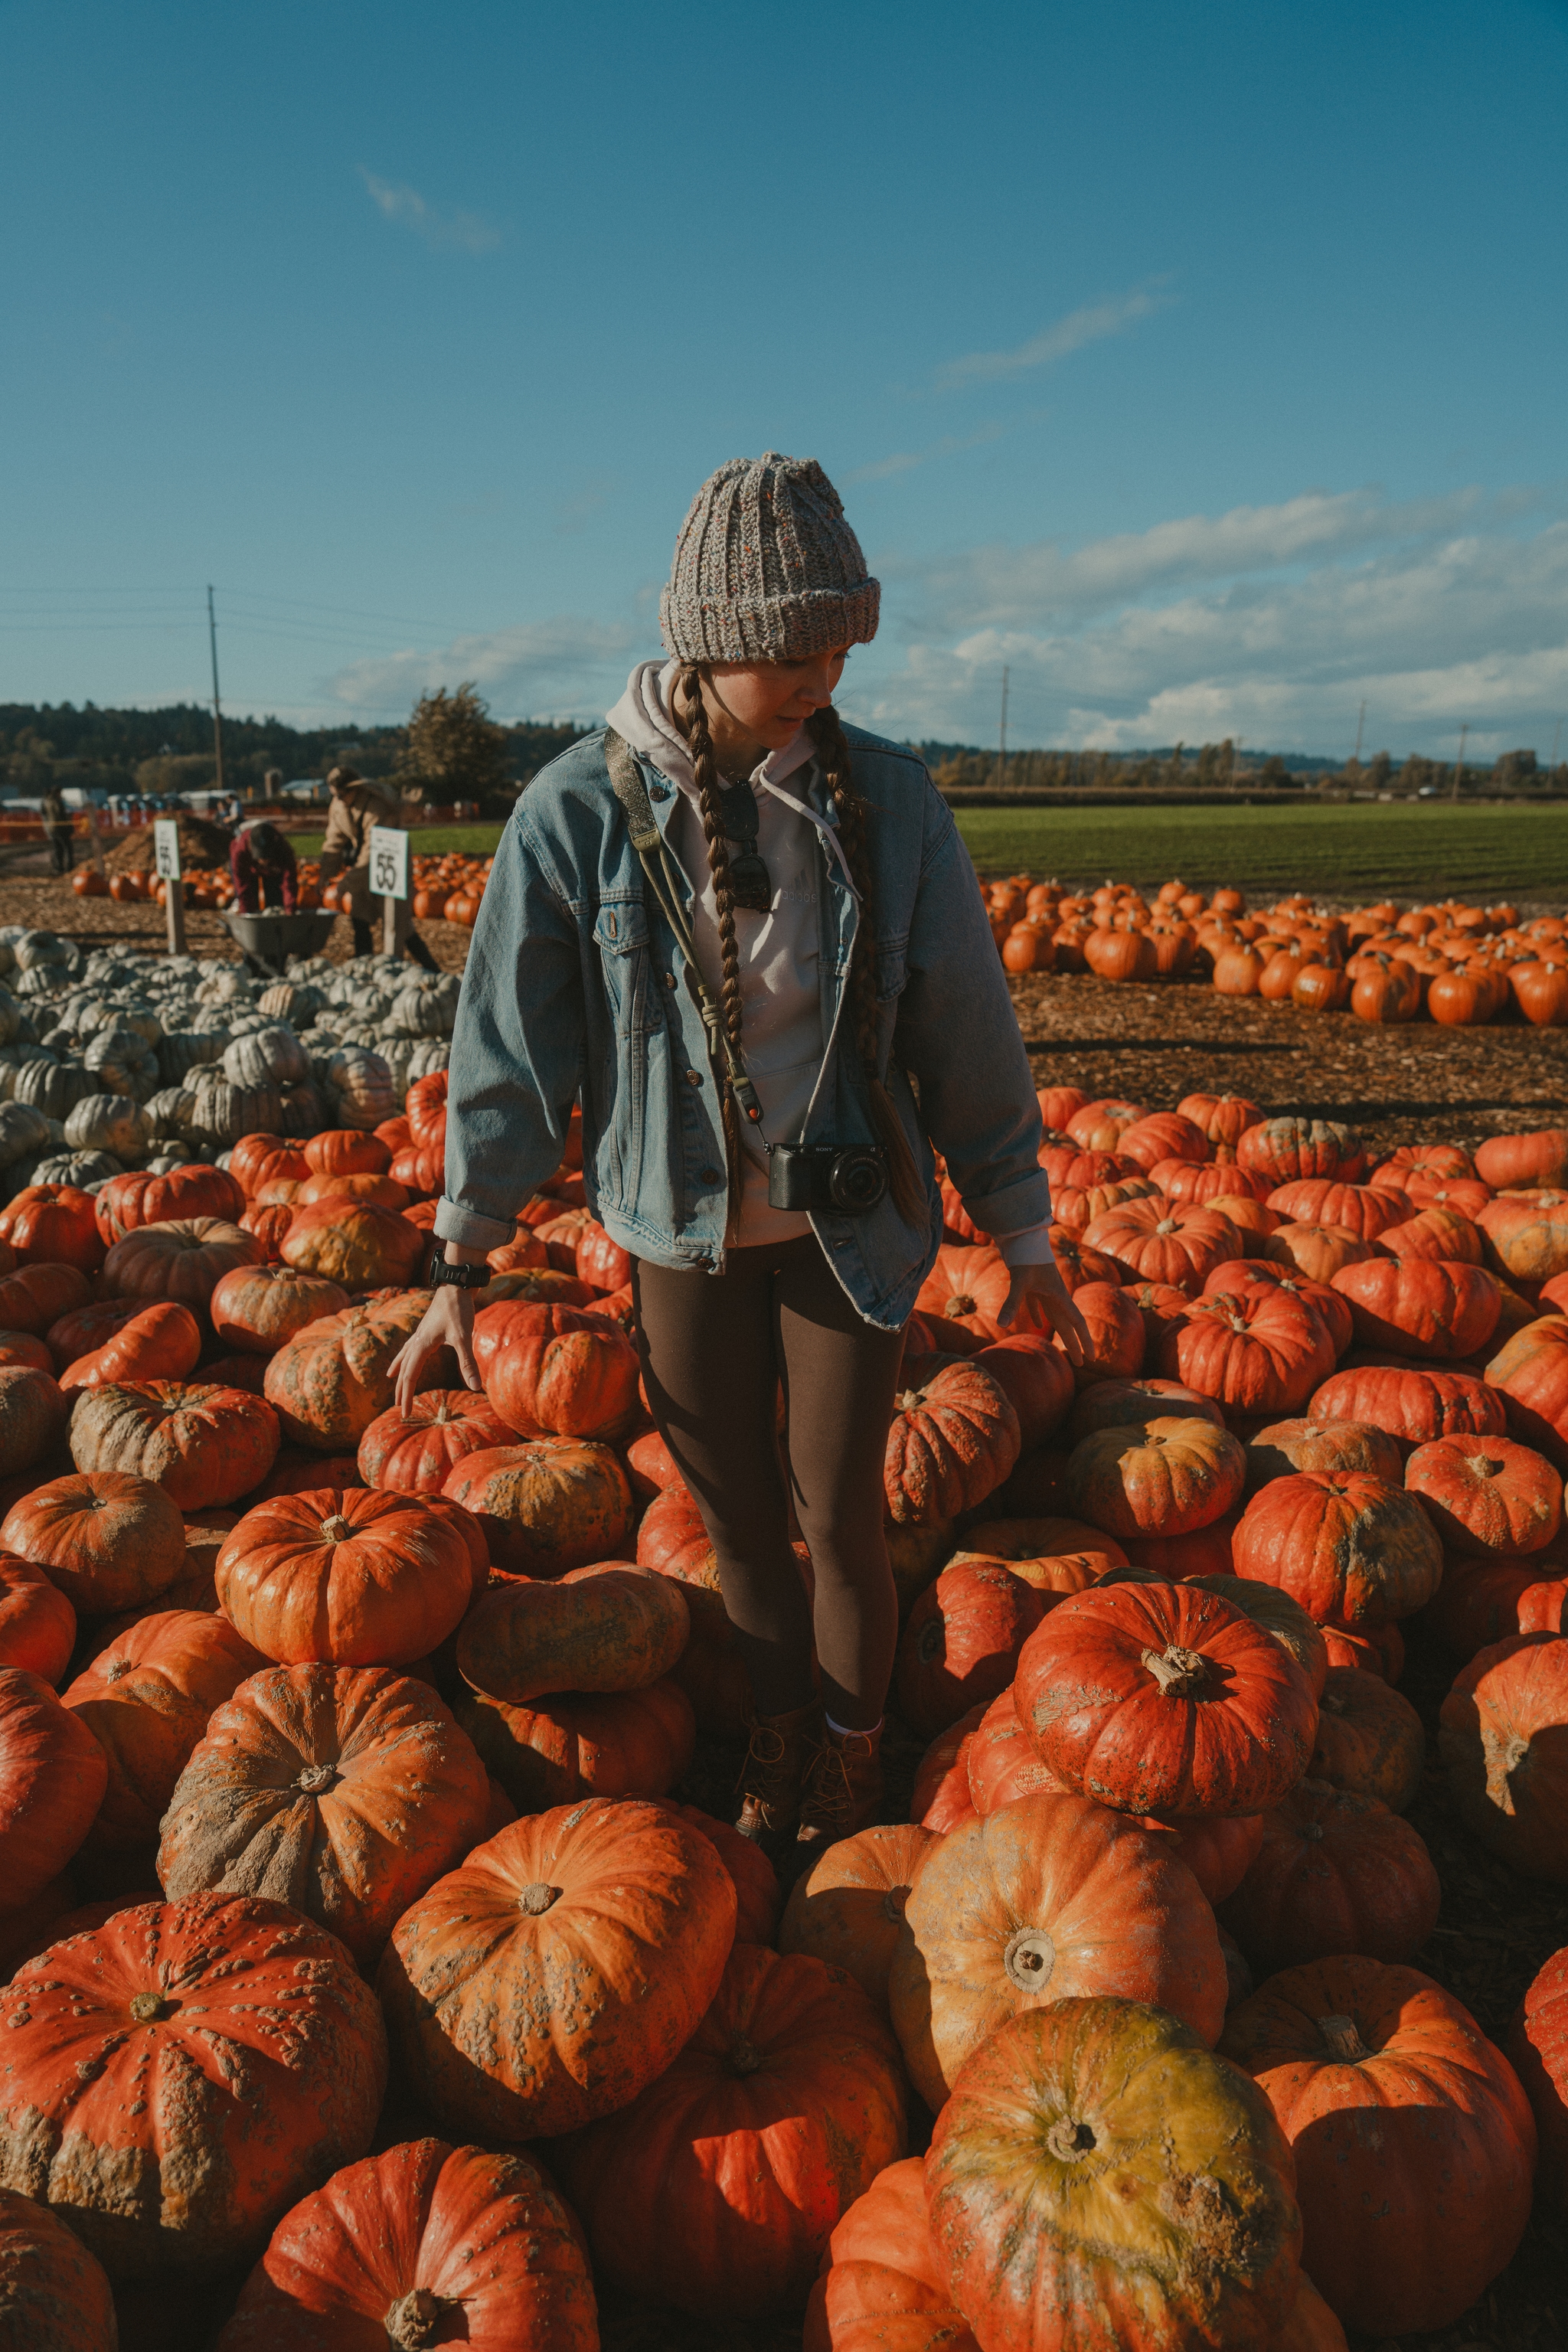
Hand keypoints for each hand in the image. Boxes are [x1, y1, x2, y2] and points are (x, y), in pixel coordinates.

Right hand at [390, 1284, 481, 1413]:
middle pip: (404, 1369)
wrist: (456, 1284)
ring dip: (400, 1371)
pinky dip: (406, 1355)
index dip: (407, 1396)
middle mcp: (416, 1340)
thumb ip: (468, 1363)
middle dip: (401, 1390)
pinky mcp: (427, 1329)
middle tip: (399, 1407)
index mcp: (421, 1345)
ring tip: (391, 1380)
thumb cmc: (458, 1309)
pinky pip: (411, 1347)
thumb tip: (476, 1386)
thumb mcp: (464, 1337)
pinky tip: (409, 1353)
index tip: (405, 1413)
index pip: (410, 1377)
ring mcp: (420, 1334)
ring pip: (405, 1356)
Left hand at [998, 1261, 1092, 1367]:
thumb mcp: (1019, 1281)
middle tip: (1081, 1364)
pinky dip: (1039, 1315)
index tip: (1091, 1358)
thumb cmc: (1025, 1257)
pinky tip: (1038, 1323)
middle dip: (1075, 1344)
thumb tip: (1001, 1324)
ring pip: (1056, 1316)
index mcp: (1059, 1296)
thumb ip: (1012, 1303)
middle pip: (1068, 1324)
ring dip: (1061, 1332)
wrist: (1022, 1236)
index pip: (1077, 1323)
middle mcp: (1055, 1295)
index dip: (1084, 1342)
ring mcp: (1045, 1289)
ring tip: (1066, 1347)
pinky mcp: (1032, 1285)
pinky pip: (1038, 1305)